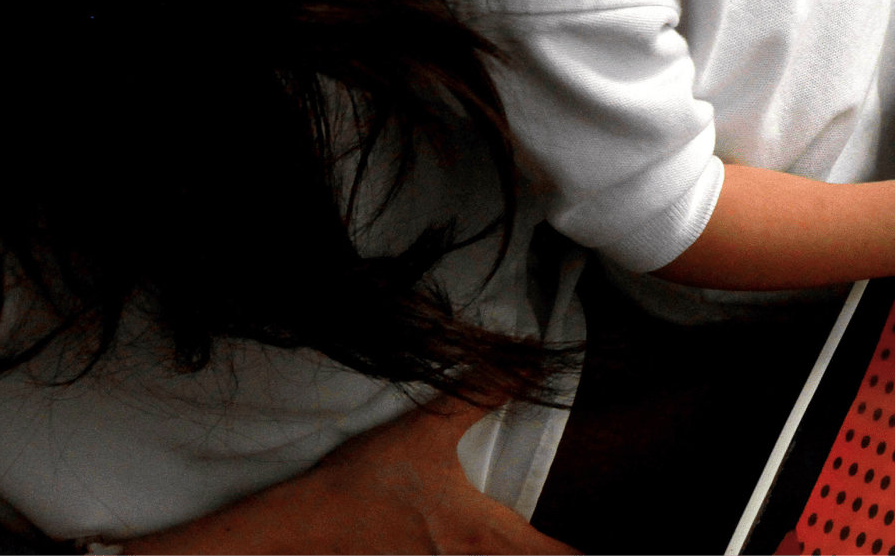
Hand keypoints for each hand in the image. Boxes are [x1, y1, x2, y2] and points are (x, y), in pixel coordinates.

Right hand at [125, 395, 577, 554]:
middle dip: (554, 555)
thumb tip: (531, 358)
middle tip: (568, 538)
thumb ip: (484, 392)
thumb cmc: (363, 485)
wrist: (299, 531)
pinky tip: (480, 548)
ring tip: (532, 541)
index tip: (595, 539)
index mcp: (490, 539)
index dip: (582, 554)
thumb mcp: (426, 431)